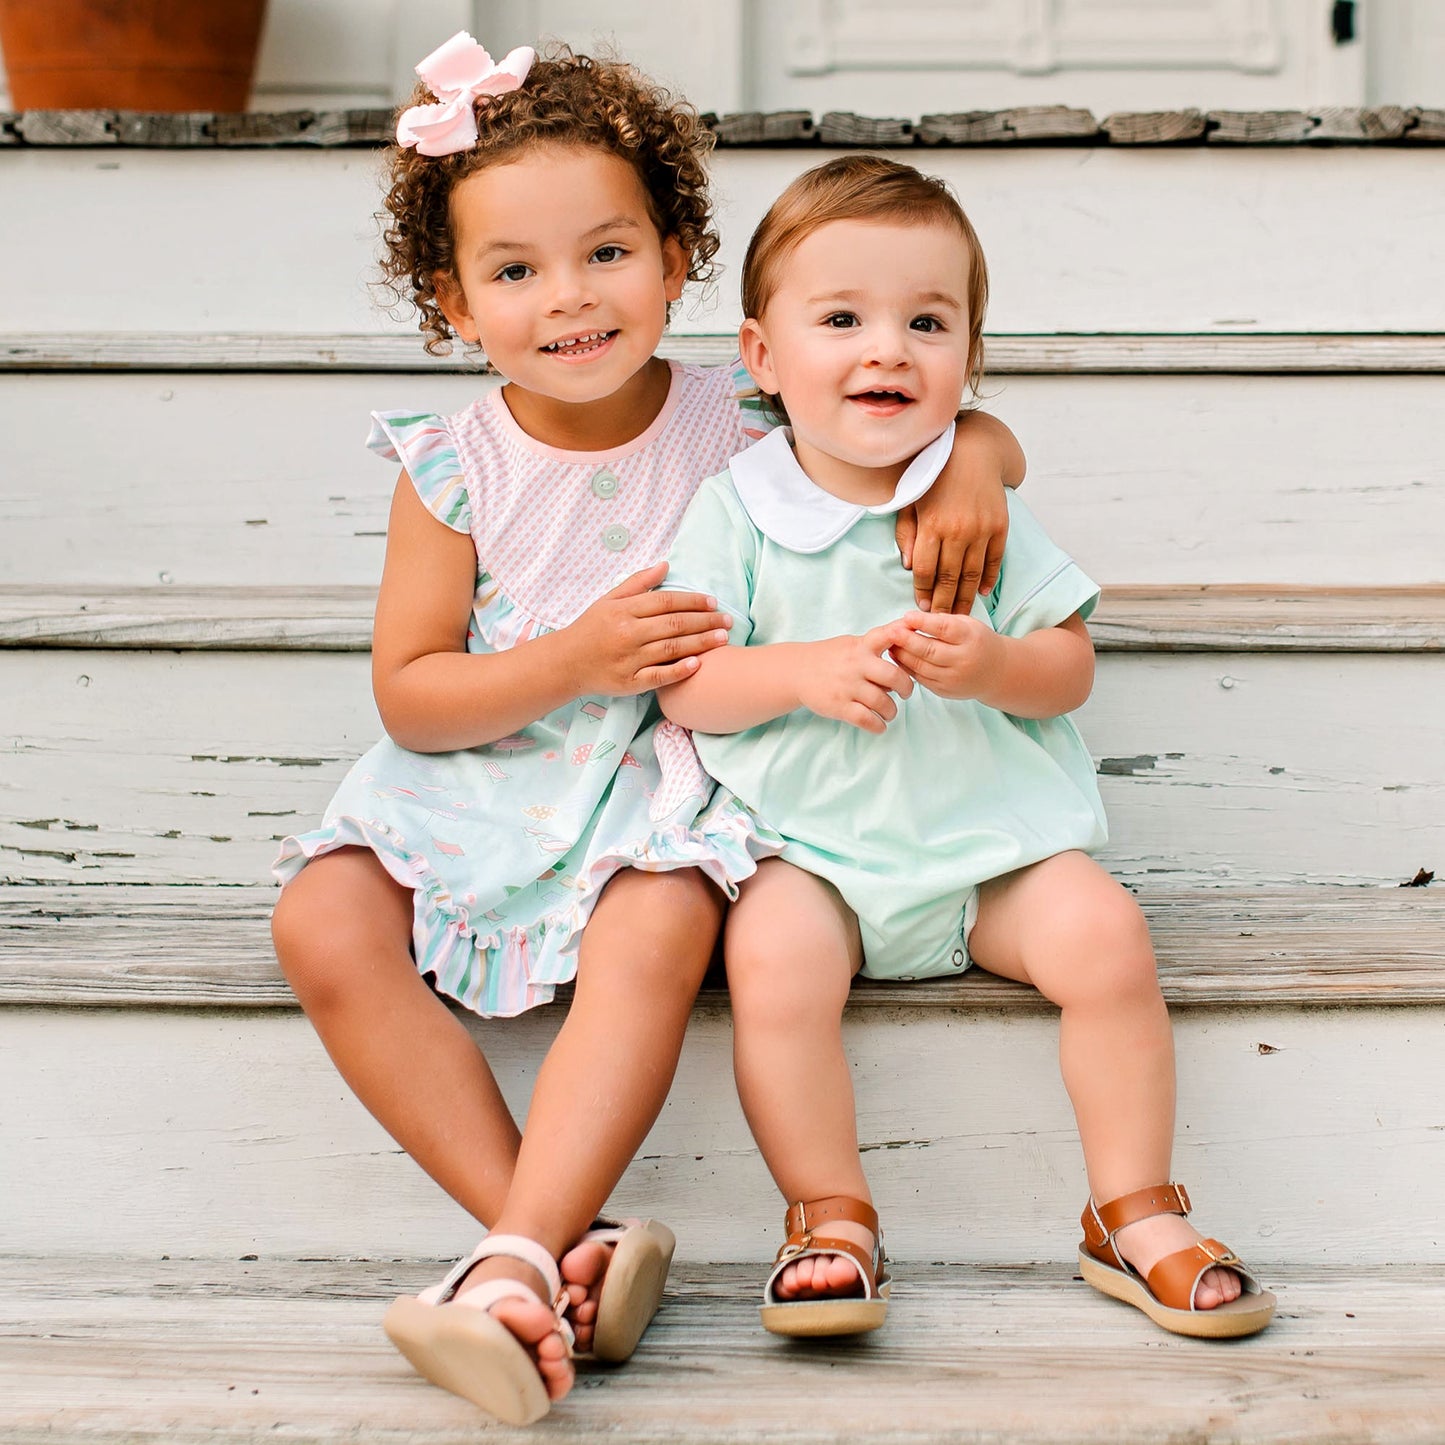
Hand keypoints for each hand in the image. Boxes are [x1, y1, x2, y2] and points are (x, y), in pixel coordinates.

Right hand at [564, 562, 731, 696]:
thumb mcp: (609, 600)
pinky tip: (698, 665)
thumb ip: (638, 583)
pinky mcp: (629, 682)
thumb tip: (665, 565)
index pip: (666, 601)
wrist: (566, 662)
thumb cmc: (590, 629)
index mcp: (624, 610)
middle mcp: (628, 633)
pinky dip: (679, 671)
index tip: (713, 603)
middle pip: (674, 624)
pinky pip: (658, 676)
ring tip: (722, 639)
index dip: (692, 601)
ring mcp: (629, 659)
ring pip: (671, 648)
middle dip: (704, 621)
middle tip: (728, 621)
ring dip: (700, 643)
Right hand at [796, 627, 914, 733]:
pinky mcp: (838, 706)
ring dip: (891, 711)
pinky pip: (866, 720)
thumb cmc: (832, 657)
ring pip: (882, 702)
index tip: (914, 640)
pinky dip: (878, 726)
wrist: (796, 671)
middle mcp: (856, 665)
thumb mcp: (854, 642)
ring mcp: (847, 687)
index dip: (902, 635)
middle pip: (893, 677)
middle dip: (906, 688)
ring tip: (889, 712)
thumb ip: (880, 639)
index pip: (885, 635)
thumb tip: (911, 628)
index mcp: (861, 647)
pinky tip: (879, 725)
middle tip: (905, 694)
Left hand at [885, 610, 1001, 700]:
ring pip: (921, 666)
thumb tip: (911, 619)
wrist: (996, 672)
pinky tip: (898, 657)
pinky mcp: (945, 691)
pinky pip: (920, 678)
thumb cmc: (977, 642)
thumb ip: (943, 621)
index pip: (944, 629)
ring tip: (890, 644)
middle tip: (890, 631)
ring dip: (902, 655)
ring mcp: (953, 679)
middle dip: (906, 640)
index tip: (906, 616)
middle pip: (929, 650)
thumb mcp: (968, 624)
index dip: (923, 623)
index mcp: (971, 638)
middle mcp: (963, 660)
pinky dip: (906, 668)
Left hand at [894, 420, 1012, 613]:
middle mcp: (957, 530)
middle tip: (939, 623)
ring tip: (958, 616)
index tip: (921, 610)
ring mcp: (981, 529)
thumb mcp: (911, 501)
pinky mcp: (1000, 527)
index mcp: (932, 525)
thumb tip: (910, 566)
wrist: (974, 452)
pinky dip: (987, 579)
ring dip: (964, 598)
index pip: (925, 570)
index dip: (923, 593)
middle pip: (949, 578)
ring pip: (972, 574)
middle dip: (943, 604)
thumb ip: (907, 533)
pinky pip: (993, 561)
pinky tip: (981, 593)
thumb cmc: (935, 477)